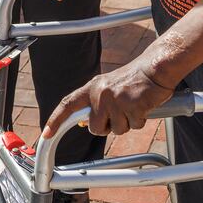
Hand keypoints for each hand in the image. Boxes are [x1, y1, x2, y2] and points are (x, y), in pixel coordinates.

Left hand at [43, 56, 176, 138]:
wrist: (155, 68)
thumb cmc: (134, 80)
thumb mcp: (109, 87)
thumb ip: (96, 103)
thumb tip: (85, 124)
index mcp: (93, 87)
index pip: (68, 104)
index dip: (55, 119)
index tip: (46, 133)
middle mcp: (100, 93)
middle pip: (96, 129)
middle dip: (108, 127)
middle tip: (121, 112)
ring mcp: (115, 100)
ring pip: (117, 130)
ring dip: (127, 123)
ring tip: (133, 105)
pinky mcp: (131, 106)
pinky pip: (134, 126)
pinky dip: (140, 120)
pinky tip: (143, 105)